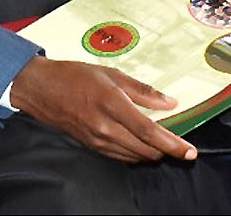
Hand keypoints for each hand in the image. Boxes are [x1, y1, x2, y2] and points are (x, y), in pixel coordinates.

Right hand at [9, 56, 196, 163]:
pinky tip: (139, 143)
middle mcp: (105, 127)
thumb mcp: (111, 74)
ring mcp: (98, 141)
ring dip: (151, 153)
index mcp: (112, 104)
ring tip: (161, 142)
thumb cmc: (75, 76)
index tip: (189, 151)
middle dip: (165, 151)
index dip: (172, 144)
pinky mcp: (92, 147)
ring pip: (134, 157)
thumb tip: (170, 102)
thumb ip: (142, 90)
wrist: (41, 89)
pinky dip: (135, 153)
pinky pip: (121, 157)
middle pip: (145, 150)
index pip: (149, 132)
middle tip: (178, 144)